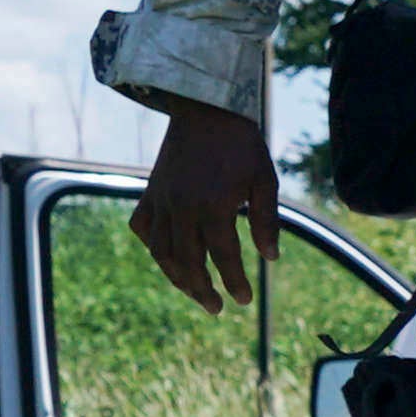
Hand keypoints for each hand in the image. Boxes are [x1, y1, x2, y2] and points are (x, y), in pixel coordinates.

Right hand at [127, 89, 278, 305]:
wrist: (205, 109)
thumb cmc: (241, 144)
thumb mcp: (265, 180)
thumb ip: (266, 221)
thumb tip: (271, 258)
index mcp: (213, 207)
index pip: (223, 258)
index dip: (234, 282)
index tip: (243, 301)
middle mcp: (182, 208)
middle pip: (188, 263)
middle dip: (202, 290)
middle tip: (216, 307)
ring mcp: (161, 200)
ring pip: (162, 251)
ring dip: (177, 277)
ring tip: (195, 292)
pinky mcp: (150, 192)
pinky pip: (144, 227)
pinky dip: (153, 246)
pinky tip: (167, 257)